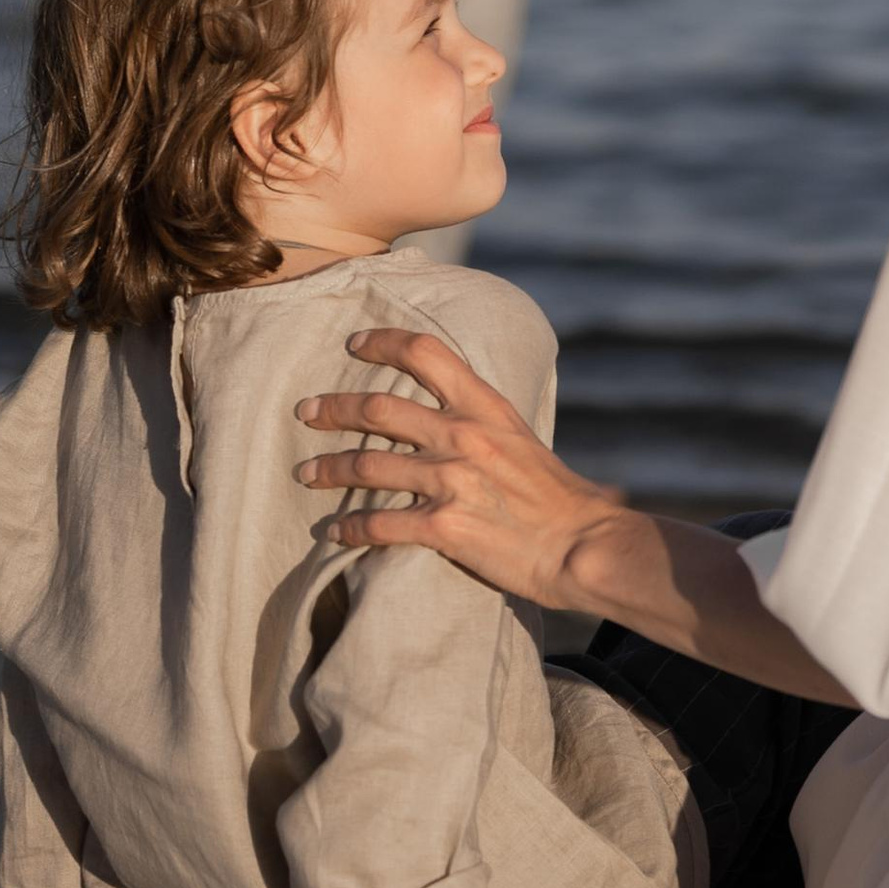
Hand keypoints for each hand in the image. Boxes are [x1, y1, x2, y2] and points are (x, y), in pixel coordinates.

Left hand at [295, 328, 632, 612]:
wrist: (581, 546)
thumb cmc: (557, 497)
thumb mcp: (521, 438)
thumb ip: (482, 423)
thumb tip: (453, 415)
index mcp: (484, 406)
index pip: (424, 354)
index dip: (382, 342)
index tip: (354, 344)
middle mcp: (462, 434)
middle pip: (378, 408)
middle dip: (333, 408)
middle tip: (307, 412)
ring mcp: (451, 479)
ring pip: (367, 464)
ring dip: (328, 468)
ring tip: (307, 473)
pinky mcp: (445, 526)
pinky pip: (379, 523)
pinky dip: (349, 527)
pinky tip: (334, 531)